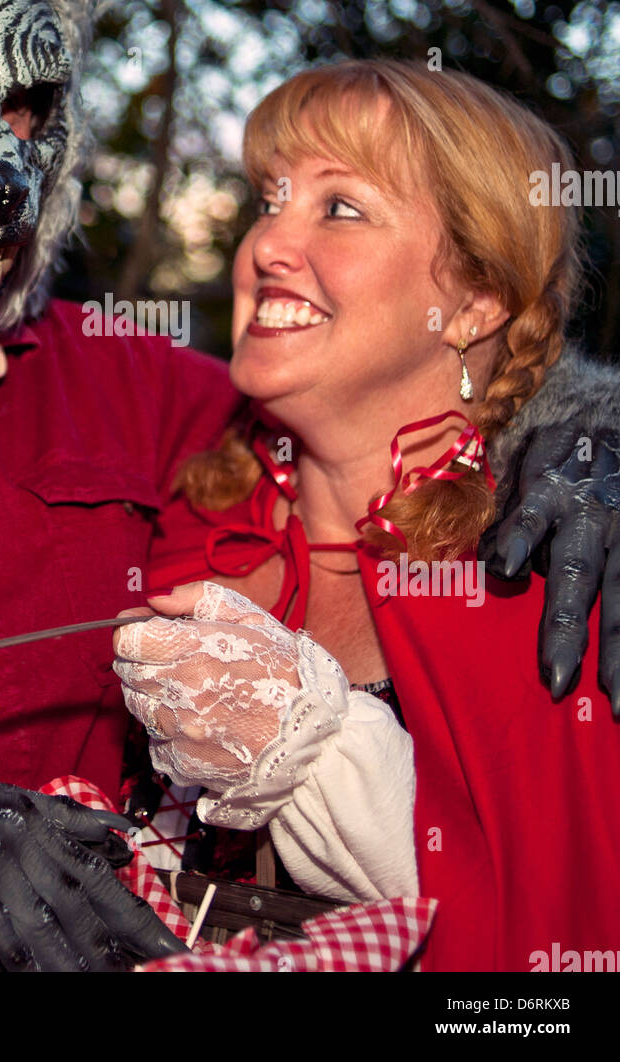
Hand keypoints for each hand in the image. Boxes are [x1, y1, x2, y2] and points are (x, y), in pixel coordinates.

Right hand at [0, 783, 184, 970]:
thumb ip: (65, 824)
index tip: (170, 948)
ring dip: (70, 958)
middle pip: (77, 897)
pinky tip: (31, 971)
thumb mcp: (9, 813)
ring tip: (98, 983)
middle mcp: (16, 824)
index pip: (97, 871)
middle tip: (150, 971)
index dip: (135, 913)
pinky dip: (9, 947)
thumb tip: (122, 839)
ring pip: (38, 914)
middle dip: (116, 943)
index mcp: (35, 813)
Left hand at [112, 581, 303, 791]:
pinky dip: (167, 731)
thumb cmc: (289, 674)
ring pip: (137, 706)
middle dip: (140, 660)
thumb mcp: (255, 620)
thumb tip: (155, 599)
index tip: (144, 630)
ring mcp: (180, 732)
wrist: (315, 742)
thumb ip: (200, 599)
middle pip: (126, 672)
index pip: (127, 639)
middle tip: (170, 659)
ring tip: (187, 691)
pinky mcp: (183, 763)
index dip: (132, 631)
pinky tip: (197, 723)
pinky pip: (154, 741)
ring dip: (152, 694)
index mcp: (196, 652)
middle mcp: (181, 693)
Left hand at [482, 425, 619, 710]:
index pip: (531, 513)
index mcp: (550, 483)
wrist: (608, 393)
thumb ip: (499, 500)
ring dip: (619, 650)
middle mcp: (591, 510)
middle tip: (557, 681)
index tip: (505, 566)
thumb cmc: (549, 429)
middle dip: (568, 629)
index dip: (518, 536)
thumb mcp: (514, 446)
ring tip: (619, 702)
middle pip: (578, 573)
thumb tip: (488, 558)